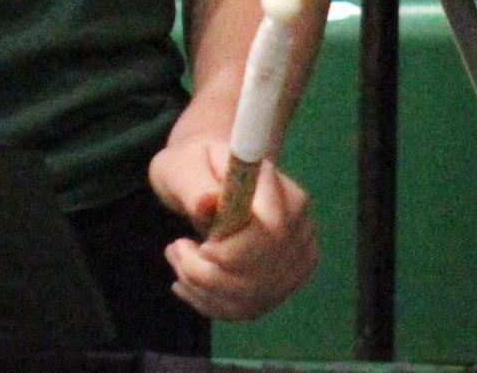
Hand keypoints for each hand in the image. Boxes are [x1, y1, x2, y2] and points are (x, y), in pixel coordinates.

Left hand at [149, 139, 316, 320]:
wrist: (205, 182)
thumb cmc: (194, 168)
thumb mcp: (184, 166)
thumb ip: (196, 185)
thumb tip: (208, 202)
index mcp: (286, 194)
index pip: (272, 232)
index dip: (233, 248)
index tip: (200, 245)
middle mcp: (301, 232)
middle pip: (262, 272)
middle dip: (210, 272)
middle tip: (176, 249)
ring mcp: (294, 264)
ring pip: (251, 297)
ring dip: (203, 286)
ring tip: (177, 258)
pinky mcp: (279, 287)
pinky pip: (244, 309)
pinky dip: (207, 301)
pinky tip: (185, 282)